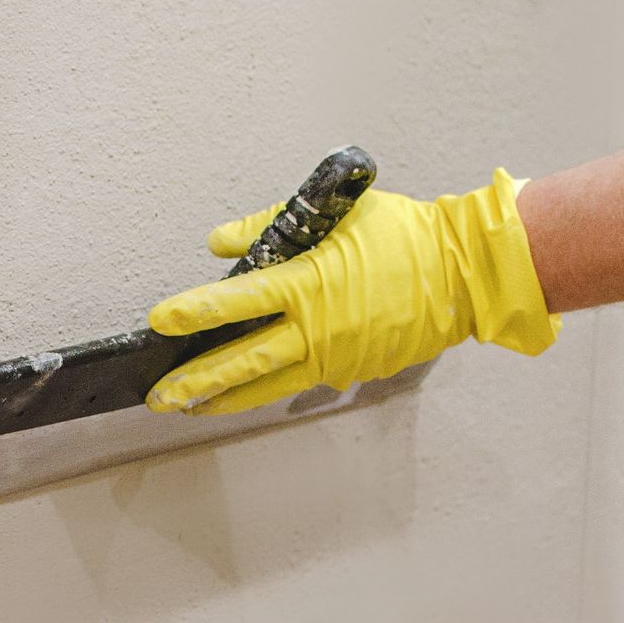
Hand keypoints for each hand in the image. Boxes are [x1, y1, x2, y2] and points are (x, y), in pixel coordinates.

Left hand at [144, 169, 559, 414]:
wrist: (464, 273)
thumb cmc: (403, 235)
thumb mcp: (335, 215)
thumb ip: (270, 226)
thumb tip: (220, 244)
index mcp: (308, 284)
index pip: (235, 301)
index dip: (193, 312)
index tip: (160, 321)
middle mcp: (317, 329)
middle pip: (243, 362)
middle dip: (195, 380)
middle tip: (159, 396)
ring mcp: (336, 357)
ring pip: (269, 385)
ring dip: (225, 398)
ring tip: (192, 407)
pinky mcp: (353, 370)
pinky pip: (302, 383)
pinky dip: (269, 389)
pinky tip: (245, 392)